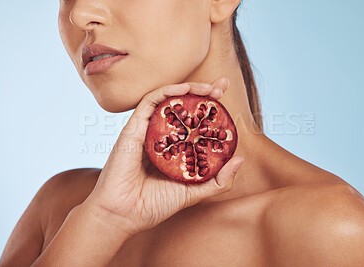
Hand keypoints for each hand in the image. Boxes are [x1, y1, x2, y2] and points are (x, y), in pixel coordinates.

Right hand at [84, 77, 243, 236]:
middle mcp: (161, 137)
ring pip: (167, 101)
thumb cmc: (153, 205)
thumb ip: (217, 180)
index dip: (209, 110)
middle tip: (223, 85)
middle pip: (183, 108)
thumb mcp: (193, 192)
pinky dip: (167, 92)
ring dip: (189, 89)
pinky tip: (185, 90)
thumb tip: (240, 160)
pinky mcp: (133, 128)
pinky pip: (149, 102)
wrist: (122, 215)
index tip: (226, 101)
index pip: (193, 123)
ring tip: (211, 87)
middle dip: (204, 93)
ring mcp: (146, 131)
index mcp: (173, 149)